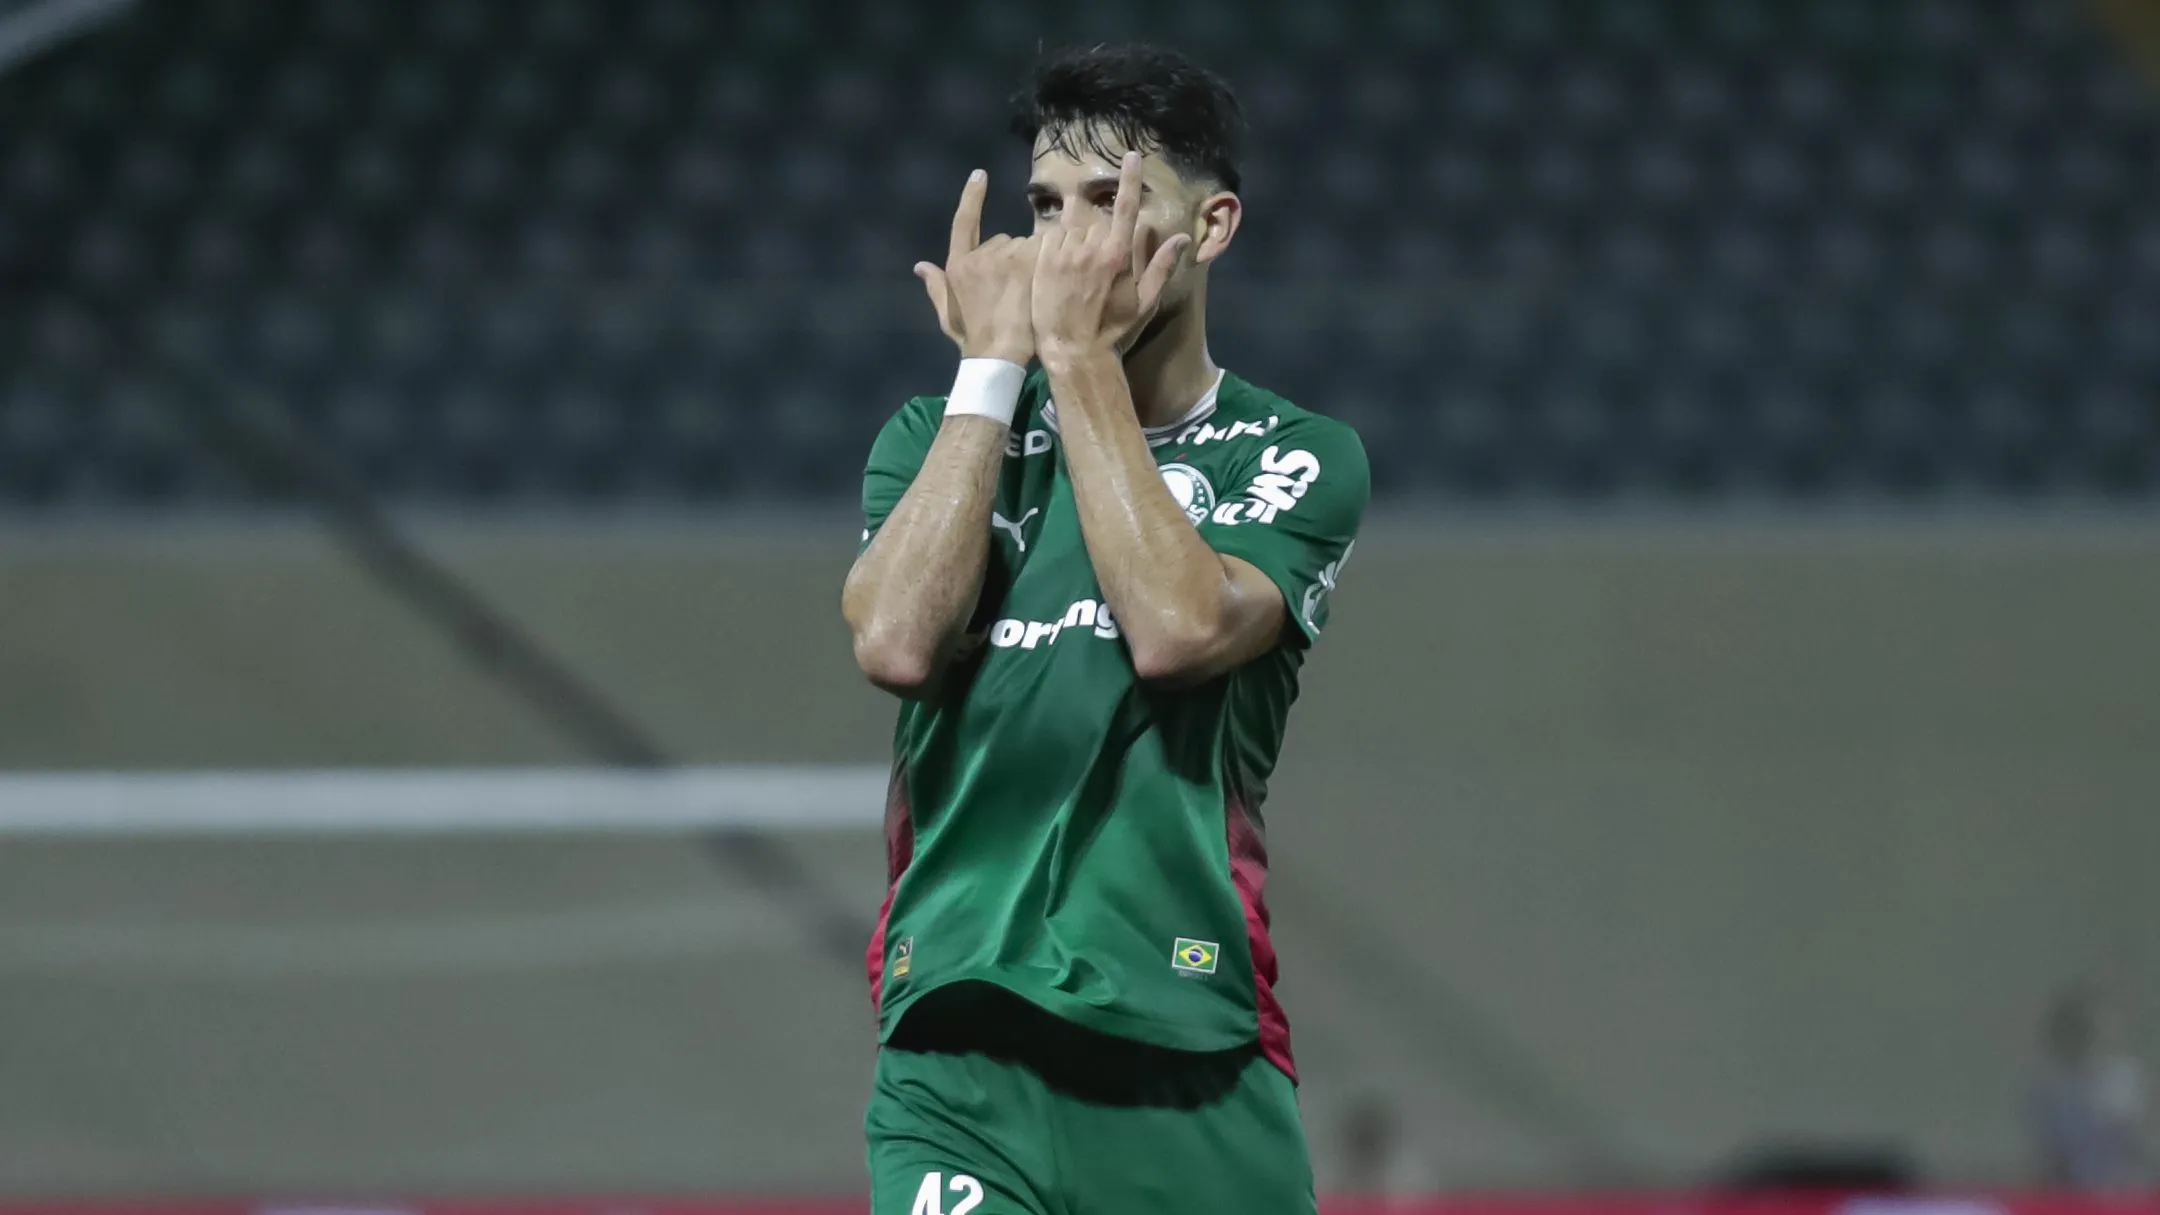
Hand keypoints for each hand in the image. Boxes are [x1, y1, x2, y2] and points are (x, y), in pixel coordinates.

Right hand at [915, 170, 1037, 364]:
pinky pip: (1042, 251)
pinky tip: (1045, 284)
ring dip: (1030, 262)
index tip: (980, 175)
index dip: (972, 197)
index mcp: (957, 265)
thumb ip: (937, 287)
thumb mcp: (949, 316)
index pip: (964, 221)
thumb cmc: (973, 339)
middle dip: (1011, 258)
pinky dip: (1045, 264)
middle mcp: (979, 255)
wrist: (998, 354)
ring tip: (1028, 293)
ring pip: (1025, 247)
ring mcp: (1004, 256)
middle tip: (1014, 291)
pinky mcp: (1028, 262)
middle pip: (1003, 240)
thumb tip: (920, 266)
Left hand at [1031, 151, 1191, 353]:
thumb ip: (1161, 266)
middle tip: (1095, 270)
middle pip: (1097, 222)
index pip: (1126, 206)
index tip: (1131, 155)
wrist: (1072, 351)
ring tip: (1074, 273)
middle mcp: (1091, 247)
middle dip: (1098, 236)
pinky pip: (1049, 237)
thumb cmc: (1113, 331)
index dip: (1130, 179)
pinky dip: (1054, 246)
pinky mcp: (1041, 260)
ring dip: (1075, 241)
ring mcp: (1064, 252)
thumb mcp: (1145, 302)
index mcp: (1119, 254)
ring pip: (1072, 228)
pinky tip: (1056, 269)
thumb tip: (1182, 237)